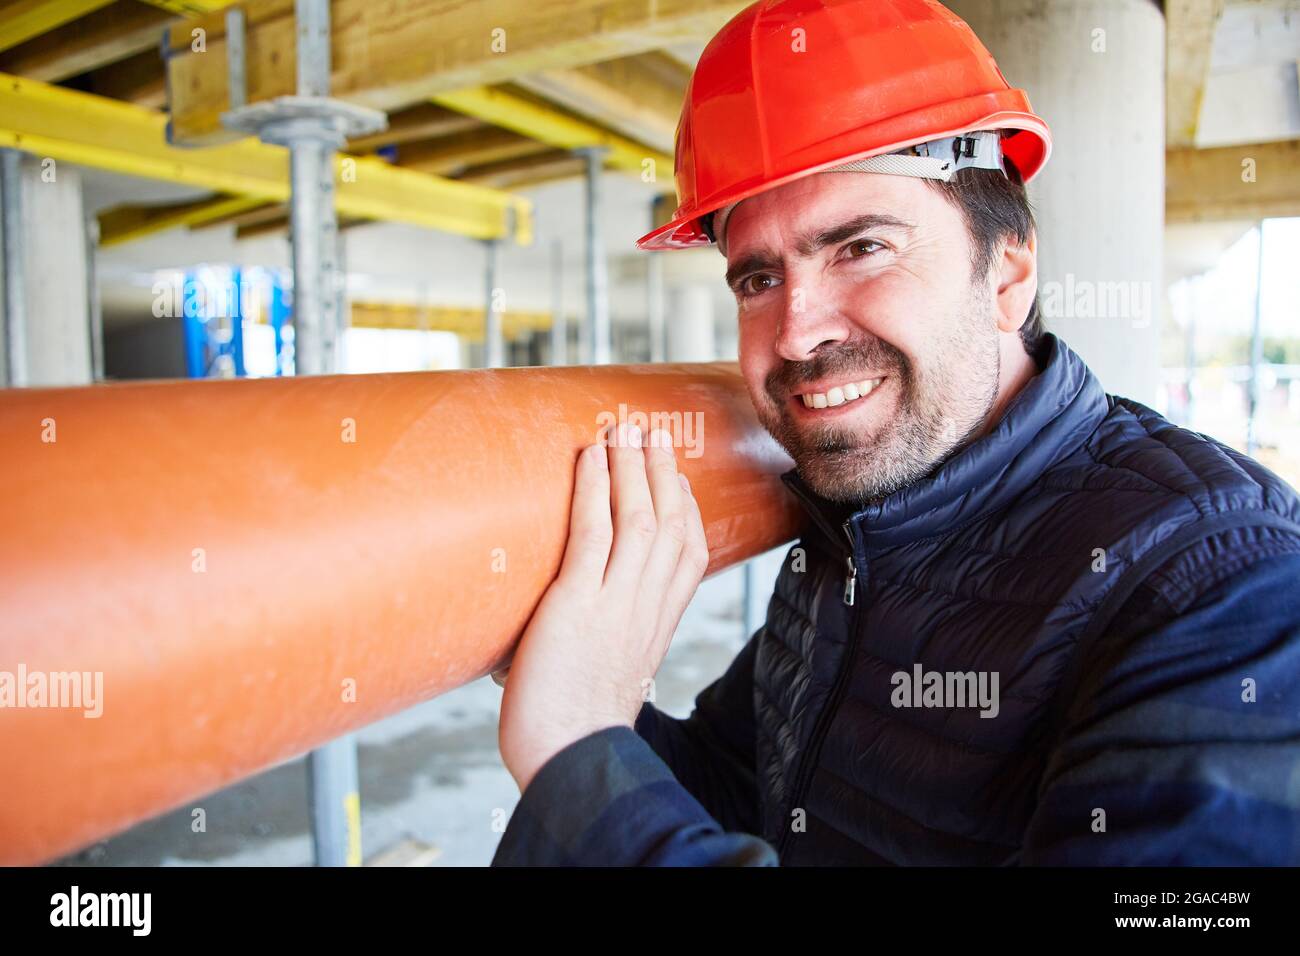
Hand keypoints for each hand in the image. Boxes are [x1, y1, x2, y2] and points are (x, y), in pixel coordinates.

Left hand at [495, 423, 708, 791]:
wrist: (573, 761)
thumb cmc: (579, 730)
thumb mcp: (612, 676)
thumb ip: (606, 643)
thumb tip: (571, 626)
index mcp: (658, 625)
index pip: (689, 554)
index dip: (684, 508)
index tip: (675, 478)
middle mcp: (646, 608)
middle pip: (669, 524)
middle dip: (661, 472)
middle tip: (651, 430)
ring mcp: (616, 604)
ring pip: (638, 519)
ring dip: (632, 466)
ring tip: (624, 427)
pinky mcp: (578, 605)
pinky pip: (593, 535)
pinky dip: (594, 490)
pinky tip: (590, 458)